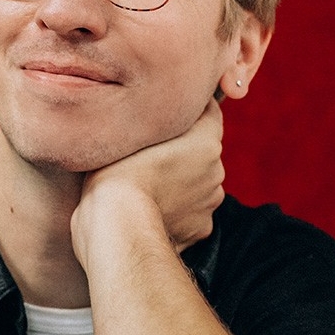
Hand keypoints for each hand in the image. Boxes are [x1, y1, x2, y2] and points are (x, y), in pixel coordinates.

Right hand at [71, 99, 225, 267]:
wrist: (118, 221)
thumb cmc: (119, 171)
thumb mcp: (134, 128)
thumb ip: (158, 116)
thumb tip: (162, 106)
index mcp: (207, 139)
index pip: (210, 111)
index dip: (190, 108)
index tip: (170, 110)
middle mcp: (216, 169)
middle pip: (202, 151)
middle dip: (183, 151)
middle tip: (150, 154)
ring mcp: (210, 201)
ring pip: (197, 184)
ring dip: (180, 182)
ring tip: (148, 185)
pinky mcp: (200, 228)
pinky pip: (190, 212)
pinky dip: (176, 210)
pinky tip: (153, 209)